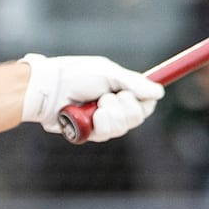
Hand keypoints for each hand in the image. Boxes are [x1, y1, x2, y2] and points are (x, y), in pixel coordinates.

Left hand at [20, 53, 163, 141]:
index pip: (145, 102)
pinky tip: (89, 116)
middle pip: (137, 117)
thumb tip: (160, 92)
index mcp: (120, 89)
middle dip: (125, 108)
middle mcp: (113, 106)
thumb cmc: (75, 75)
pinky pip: (105, 135)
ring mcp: (101, 121)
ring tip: (97, 106)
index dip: (144, 102)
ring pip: (122, 128)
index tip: (130, 94)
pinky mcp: (89, 133)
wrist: (48, 88)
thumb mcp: (108, 73)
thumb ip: (133, 84)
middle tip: (108, 98)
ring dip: (111, 116)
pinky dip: (99, 125)